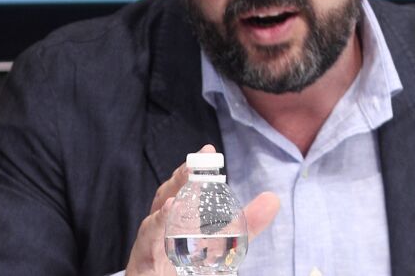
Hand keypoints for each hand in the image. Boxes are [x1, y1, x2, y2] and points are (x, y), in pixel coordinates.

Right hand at [125, 144, 280, 274]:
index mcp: (175, 221)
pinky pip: (147, 245)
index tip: (208, 150)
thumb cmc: (188, 268)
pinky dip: (156, 228)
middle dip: (179, 181)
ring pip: (152, 223)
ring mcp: (148, 248)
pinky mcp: (142, 265)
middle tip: (195, 164)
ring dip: (167, 205)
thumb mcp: (223, 246)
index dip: (193, 170)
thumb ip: (246, 226)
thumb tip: (273, 198)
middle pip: (165, 199)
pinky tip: (169, 211)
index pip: (182, 190)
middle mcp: (158, 231)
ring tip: (184, 186)